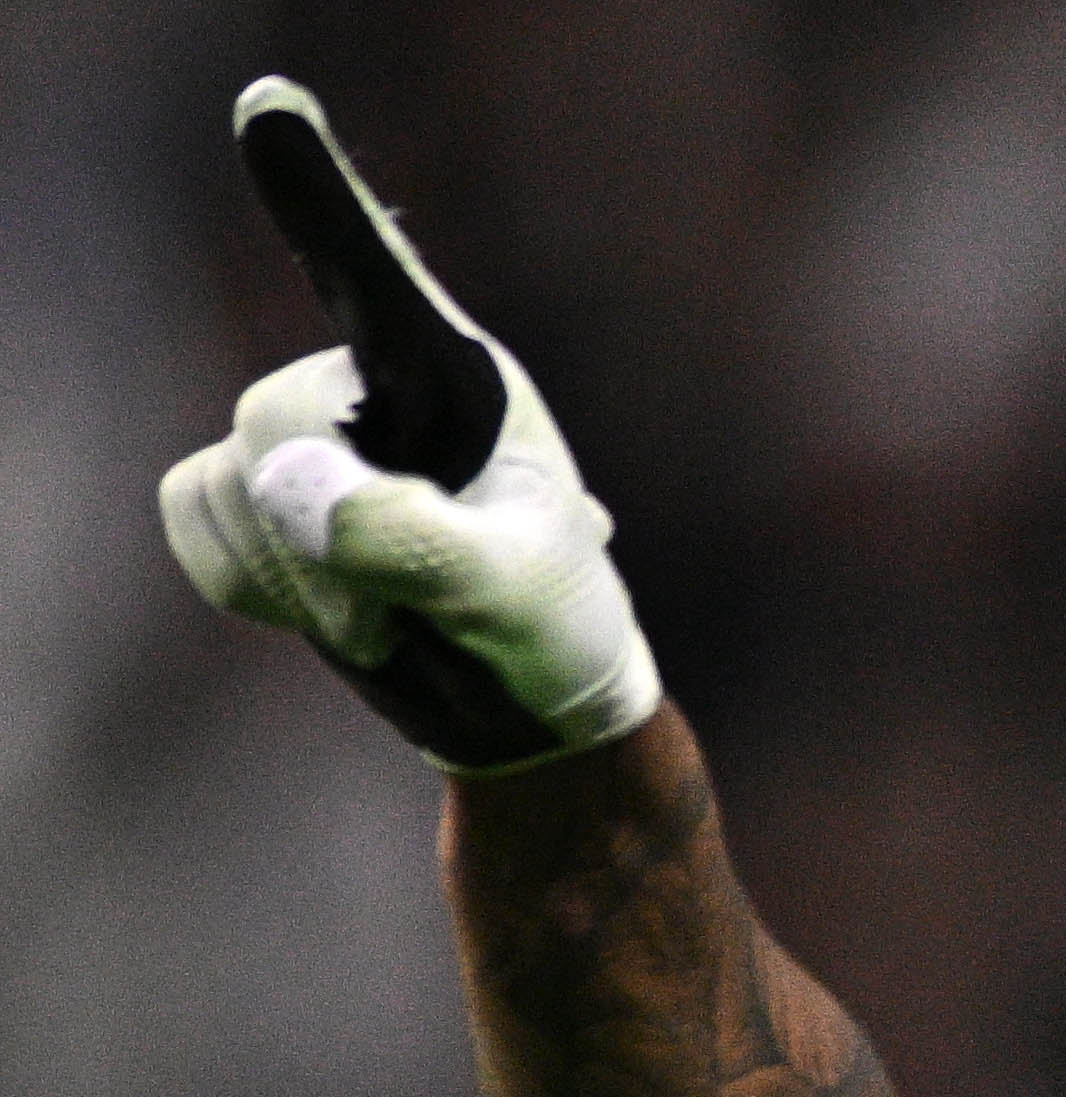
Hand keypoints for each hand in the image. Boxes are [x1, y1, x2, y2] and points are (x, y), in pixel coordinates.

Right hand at [154, 83, 659, 773]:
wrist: (519, 704)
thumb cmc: (549, 631)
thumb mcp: (509, 595)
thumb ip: (414, 540)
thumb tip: (292, 485)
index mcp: (454, 376)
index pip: (372, 274)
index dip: (314, 189)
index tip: (270, 103)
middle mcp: (370, 385)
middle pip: (272, 419)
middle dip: (322, 538)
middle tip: (406, 615)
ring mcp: (309, 439)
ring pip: (232, 483)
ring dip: (299, 580)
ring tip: (394, 618)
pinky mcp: (257, 494)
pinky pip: (196, 519)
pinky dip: (252, 586)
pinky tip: (333, 608)